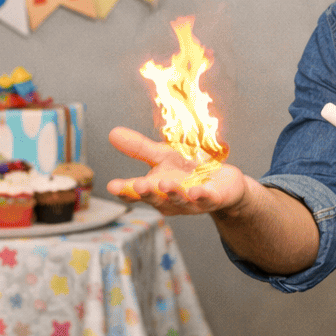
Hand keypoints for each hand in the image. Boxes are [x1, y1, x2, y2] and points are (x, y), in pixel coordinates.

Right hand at [107, 126, 247, 216]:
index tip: (113, 186)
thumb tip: (112, 133)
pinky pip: (207, 200)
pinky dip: (202, 196)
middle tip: (137, 185)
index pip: (137, 193)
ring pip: (181, 200)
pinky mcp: (214, 199)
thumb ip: (139, 149)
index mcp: (156, 190)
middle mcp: (171, 201)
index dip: (125, 190)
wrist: (222, 183)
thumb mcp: (163, 157)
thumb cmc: (189, 171)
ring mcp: (193, 203)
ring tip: (165, 184)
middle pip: (157, 199)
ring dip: (173, 193)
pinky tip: (196, 192)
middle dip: (147, 193)